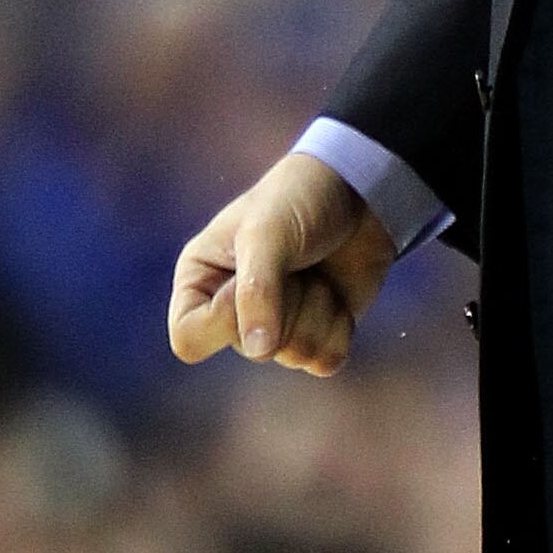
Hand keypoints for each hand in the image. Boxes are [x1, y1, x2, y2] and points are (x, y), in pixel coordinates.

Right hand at [167, 152, 397, 375]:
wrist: (363, 191)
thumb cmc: (301, 198)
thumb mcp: (267, 233)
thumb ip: (257, 291)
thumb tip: (260, 351)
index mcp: (202, 281)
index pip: (189, 338)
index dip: (223, 319)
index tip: (248, 280)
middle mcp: (234, 310)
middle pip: (251, 350)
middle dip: (287, 303)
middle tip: (297, 262)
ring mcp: (277, 325)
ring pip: (293, 355)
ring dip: (317, 310)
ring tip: (317, 272)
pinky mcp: (317, 333)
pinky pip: (325, 361)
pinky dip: (339, 327)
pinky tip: (338, 294)